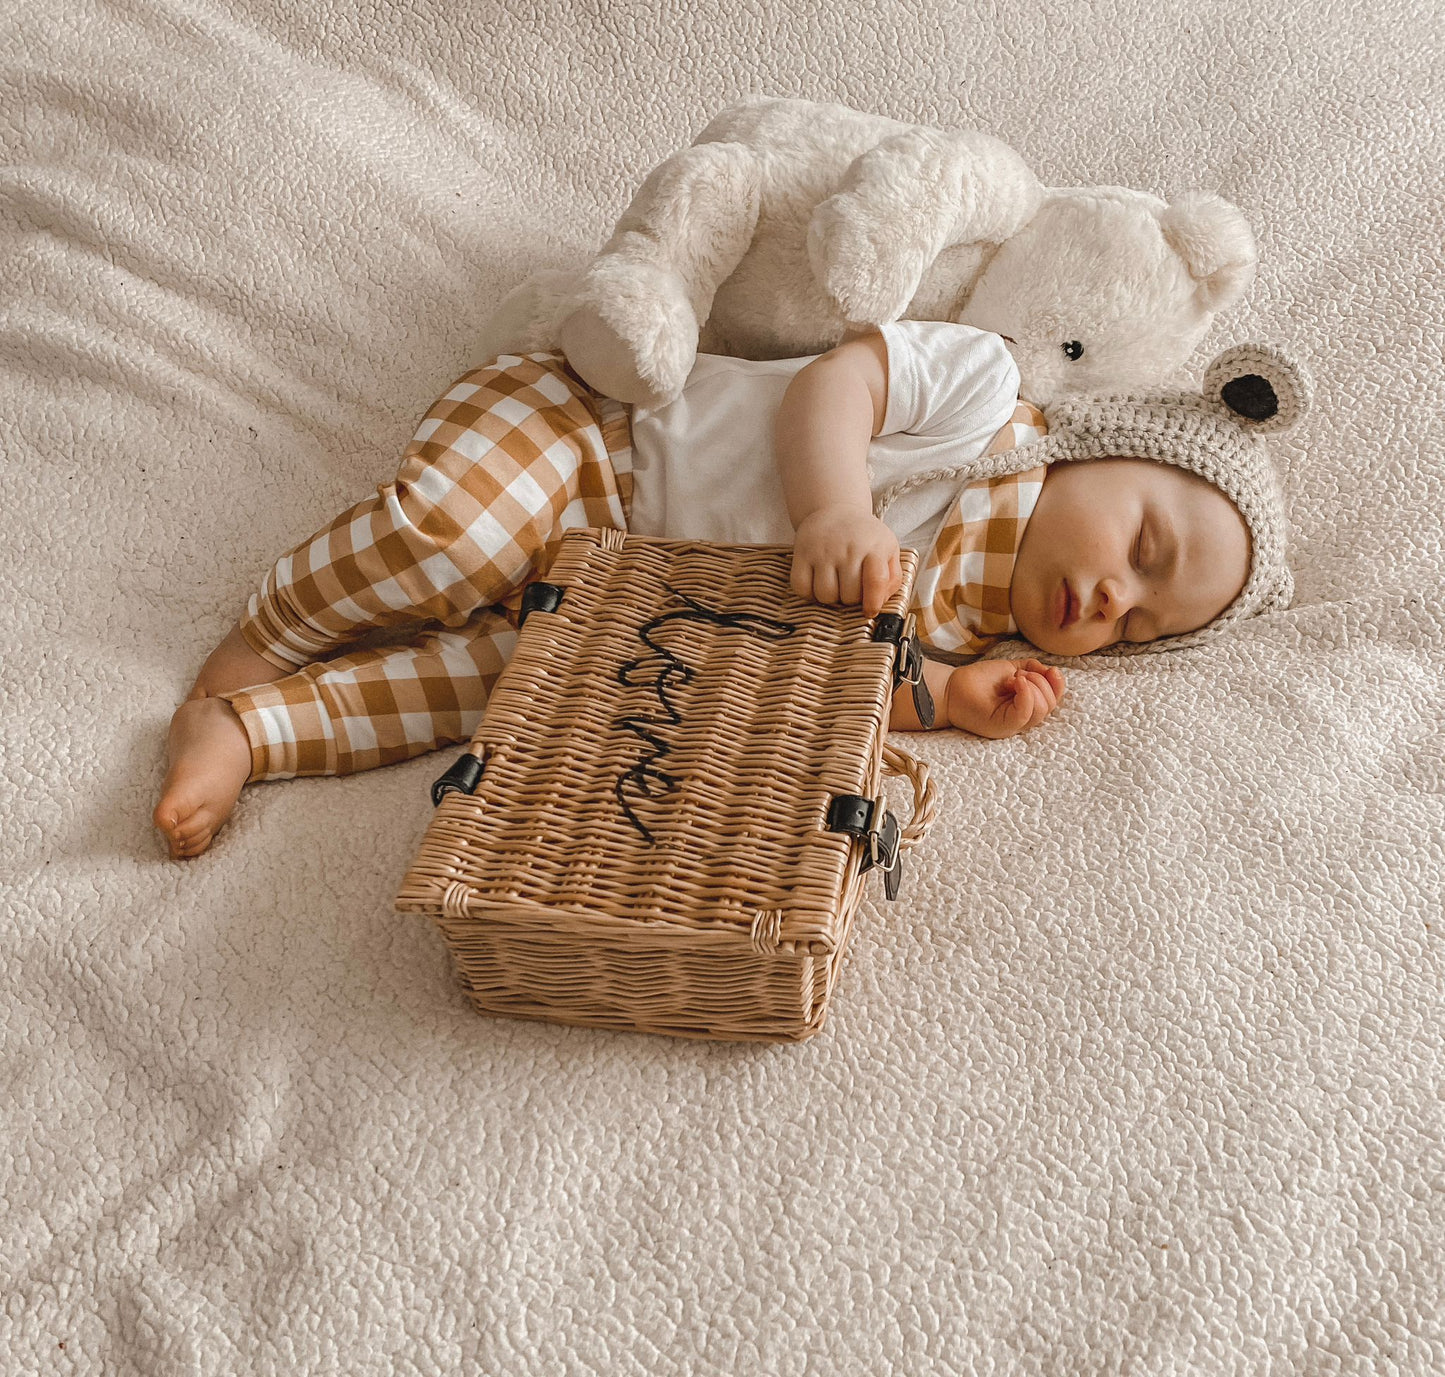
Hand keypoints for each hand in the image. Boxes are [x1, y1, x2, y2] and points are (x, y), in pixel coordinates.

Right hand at [791, 506, 901, 614]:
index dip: (873, 603)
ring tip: (835, 586)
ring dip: (831, 599)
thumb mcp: (888, 549)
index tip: (869, 611)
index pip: (876, 581)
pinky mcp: (802, 553)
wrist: (836, 509)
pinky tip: (817, 585)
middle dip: (851, 600)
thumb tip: (879, 603)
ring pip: (825, 595)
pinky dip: (809, 594)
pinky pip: (801, 588)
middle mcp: (849, 548)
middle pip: (849, 595)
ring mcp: (823, 550)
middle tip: (850, 589)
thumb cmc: (864, 536)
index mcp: (875, 546)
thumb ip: (891, 578)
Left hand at [945, 658, 1065, 738]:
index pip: (1053, 701)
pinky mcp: (1002, 727)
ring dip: (1033, 685)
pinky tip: (1015, 682)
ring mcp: (1013, 725)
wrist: (951, 687)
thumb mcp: (1011, 669)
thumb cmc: (979, 680)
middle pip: (1050, 705)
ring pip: (1041, 709)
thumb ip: (1033, 669)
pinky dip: (1026, 694)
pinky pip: (1025, 713)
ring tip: (1013, 679)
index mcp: (1027, 706)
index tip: (1051, 670)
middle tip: (1018, 675)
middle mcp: (1022, 719)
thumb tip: (1052, 672)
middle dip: (1041, 682)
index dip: (1058, 685)